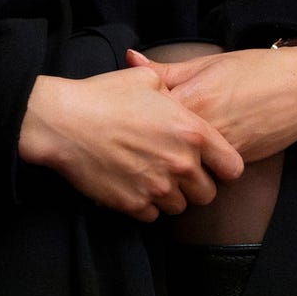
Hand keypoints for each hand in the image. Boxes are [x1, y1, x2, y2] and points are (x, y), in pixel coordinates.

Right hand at [18, 68, 243, 222]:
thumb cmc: (103, 96)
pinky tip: (132, 185)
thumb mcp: (146, 79)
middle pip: (207, 194)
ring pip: (180, 208)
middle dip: (194, 185)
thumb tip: (177, 94)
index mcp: (192, 132)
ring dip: (170, 196)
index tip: (211, 165)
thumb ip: (174, 89)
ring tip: (150, 177)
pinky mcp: (133, 205)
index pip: (232, 168)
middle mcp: (181, 163)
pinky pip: (153, 216)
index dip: (223, 168)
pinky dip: (146, 205)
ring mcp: (157, 188)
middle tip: (174, 171)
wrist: (63, 122)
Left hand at [125, 46, 296, 161]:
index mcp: (193, 99)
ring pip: (182, 166)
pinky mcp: (236, 162)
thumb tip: (130, 58)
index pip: (147, 116)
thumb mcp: (207, 63)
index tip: (124, 114)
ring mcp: (221, 150)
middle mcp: (205, 129)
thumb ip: (165, 70)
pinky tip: (186, 158)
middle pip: (161, 146)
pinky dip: (192, 168)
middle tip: (132, 139)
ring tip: (157, 152)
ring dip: (168, 161)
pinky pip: (205, 172)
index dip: (132, 116)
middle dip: (146, 144)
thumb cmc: (254, 70)